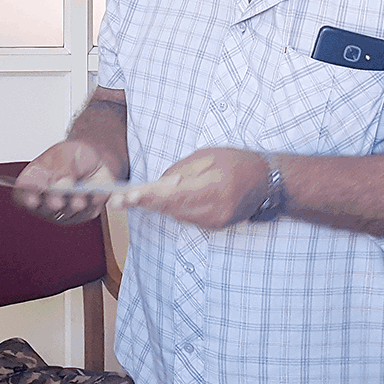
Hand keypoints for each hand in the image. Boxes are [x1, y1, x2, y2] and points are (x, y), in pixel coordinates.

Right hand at [12, 140, 118, 223]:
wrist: (96, 160)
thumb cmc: (74, 156)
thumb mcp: (65, 153)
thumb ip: (61, 168)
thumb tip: (60, 186)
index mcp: (34, 180)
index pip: (22, 193)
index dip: (26, 197)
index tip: (33, 200)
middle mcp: (45, 199)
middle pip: (44, 208)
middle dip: (53, 202)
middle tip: (58, 200)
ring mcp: (62, 210)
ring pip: (67, 213)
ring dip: (76, 201)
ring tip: (83, 191)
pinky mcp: (81, 215)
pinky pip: (88, 213)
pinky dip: (93, 201)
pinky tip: (95, 191)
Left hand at [126, 148, 267, 230]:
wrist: (267, 181)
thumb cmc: (237, 162)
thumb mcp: (207, 157)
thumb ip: (181, 172)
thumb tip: (158, 185)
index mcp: (214, 188)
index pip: (175, 196)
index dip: (149, 197)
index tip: (127, 197)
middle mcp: (214, 210)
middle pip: (170, 209)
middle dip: (143, 203)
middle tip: (116, 200)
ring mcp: (215, 221)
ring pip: (175, 214)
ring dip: (155, 206)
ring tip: (131, 198)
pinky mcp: (214, 226)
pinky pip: (185, 217)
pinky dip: (171, 208)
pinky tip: (160, 200)